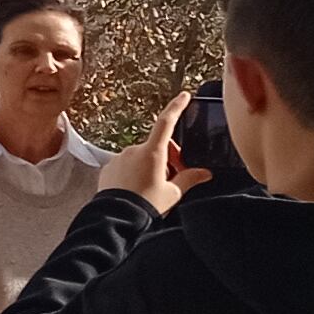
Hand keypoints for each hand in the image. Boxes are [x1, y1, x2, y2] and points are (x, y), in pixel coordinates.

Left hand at [102, 94, 209, 214]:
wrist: (116, 217)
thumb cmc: (145, 205)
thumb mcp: (173, 192)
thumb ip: (189, 178)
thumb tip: (205, 173)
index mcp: (152, 152)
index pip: (167, 122)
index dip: (177, 107)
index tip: (184, 96)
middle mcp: (134, 150)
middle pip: (157, 146)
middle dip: (168, 158)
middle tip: (174, 177)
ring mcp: (119, 157)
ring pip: (141, 157)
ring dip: (150, 166)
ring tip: (154, 188)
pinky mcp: (109, 167)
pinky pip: (126, 165)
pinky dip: (134, 173)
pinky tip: (137, 189)